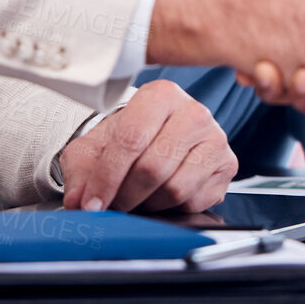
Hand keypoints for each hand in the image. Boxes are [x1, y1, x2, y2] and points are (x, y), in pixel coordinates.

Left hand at [59, 80, 236, 212]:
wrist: (156, 139)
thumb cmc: (127, 139)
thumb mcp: (94, 148)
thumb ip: (81, 173)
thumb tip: (77, 201)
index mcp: (160, 95)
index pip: (130, 139)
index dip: (107, 178)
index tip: (92, 203)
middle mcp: (194, 112)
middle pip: (153, 167)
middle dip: (126, 195)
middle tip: (113, 204)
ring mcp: (215, 139)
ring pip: (175, 189)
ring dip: (148, 203)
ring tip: (138, 197)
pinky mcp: (227, 166)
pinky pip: (195, 201)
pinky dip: (172, 208)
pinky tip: (162, 195)